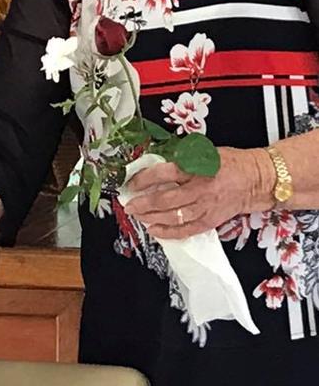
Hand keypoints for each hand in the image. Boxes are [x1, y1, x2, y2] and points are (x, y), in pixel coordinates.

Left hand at [123, 147, 271, 239]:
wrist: (257, 180)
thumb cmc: (232, 164)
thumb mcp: (206, 153)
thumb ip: (183, 160)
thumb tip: (158, 167)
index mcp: (198, 168)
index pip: (164, 173)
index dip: (144, 179)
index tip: (132, 182)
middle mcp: (201, 189)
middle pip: (166, 199)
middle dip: (143, 203)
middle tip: (129, 204)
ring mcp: (206, 207)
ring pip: (174, 217)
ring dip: (152, 218)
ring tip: (138, 216)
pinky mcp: (211, 221)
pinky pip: (186, 230)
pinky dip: (169, 232)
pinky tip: (155, 230)